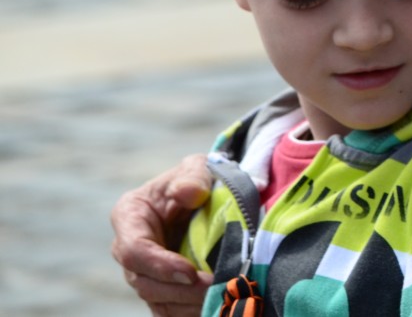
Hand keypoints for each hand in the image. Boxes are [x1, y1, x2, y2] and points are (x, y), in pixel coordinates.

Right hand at [111, 153, 213, 315]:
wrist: (209, 196)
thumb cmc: (198, 179)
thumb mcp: (198, 168)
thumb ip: (193, 176)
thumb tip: (189, 192)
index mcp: (130, 216)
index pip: (133, 250)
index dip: (159, 265)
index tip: (190, 271)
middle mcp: (130, 249)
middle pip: (143, 282)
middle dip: (179, 290)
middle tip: (215, 288)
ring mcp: (144, 272)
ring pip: (157, 300)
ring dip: (187, 304)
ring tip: (221, 297)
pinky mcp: (160, 287)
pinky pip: (169, 309)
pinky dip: (190, 311)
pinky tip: (216, 306)